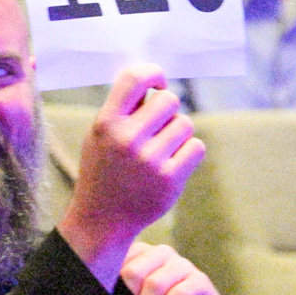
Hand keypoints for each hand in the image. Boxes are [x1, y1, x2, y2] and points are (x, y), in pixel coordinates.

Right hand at [63, 66, 202, 276]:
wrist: (102, 220)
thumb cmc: (104, 169)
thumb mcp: (99, 135)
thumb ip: (123, 108)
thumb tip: (154, 80)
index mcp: (106, 124)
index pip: (135, 78)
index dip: (154, 74)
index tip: (158, 85)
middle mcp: (127, 140)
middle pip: (169, 100)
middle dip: (168, 110)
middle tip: (159, 126)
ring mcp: (150, 161)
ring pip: (185, 124)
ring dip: (178, 133)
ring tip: (162, 148)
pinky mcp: (170, 180)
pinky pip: (196, 147)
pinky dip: (189, 151)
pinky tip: (174, 160)